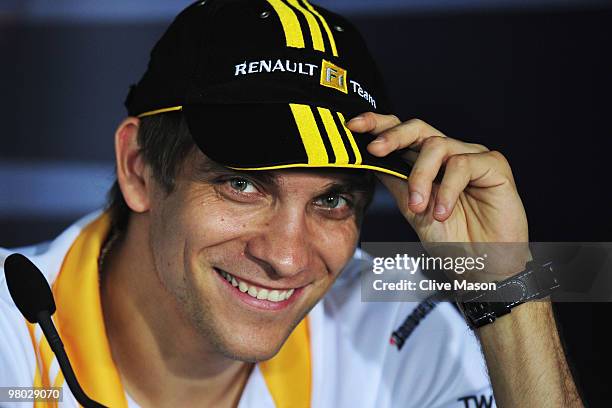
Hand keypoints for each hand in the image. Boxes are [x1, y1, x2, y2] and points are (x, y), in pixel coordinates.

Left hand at [347, 113, 529, 278]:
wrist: (481, 266)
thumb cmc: (451, 239)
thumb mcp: (411, 208)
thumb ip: (394, 180)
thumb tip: (368, 157)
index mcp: (428, 162)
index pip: (402, 134)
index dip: (378, 124)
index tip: (353, 126)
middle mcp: (450, 154)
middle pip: (419, 128)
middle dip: (393, 136)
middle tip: (375, 150)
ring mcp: (472, 156)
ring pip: (437, 146)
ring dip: (421, 178)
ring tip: (418, 207)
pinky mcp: (494, 165)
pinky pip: (462, 164)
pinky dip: (447, 190)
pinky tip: (442, 212)